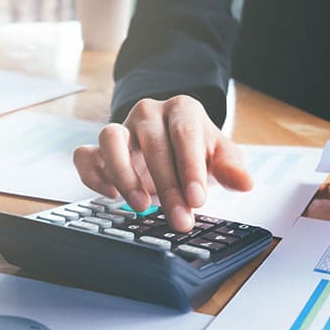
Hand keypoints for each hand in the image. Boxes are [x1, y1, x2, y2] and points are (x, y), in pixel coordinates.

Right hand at [73, 95, 252, 230]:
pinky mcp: (98, 148)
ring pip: (110, 140)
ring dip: (123, 175)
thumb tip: (245, 184)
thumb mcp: (219, 158)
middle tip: (179, 220)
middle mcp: (148, 113)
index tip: (197, 200)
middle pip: (153, 145)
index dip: (190, 169)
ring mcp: (120, 128)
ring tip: (142, 207)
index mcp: (182, 110)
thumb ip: (230, 168)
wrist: (169, 148)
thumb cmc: (195, 153)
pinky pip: (84, 156)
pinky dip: (93, 175)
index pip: (184, 135)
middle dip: (167, 187)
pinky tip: (112, 197)